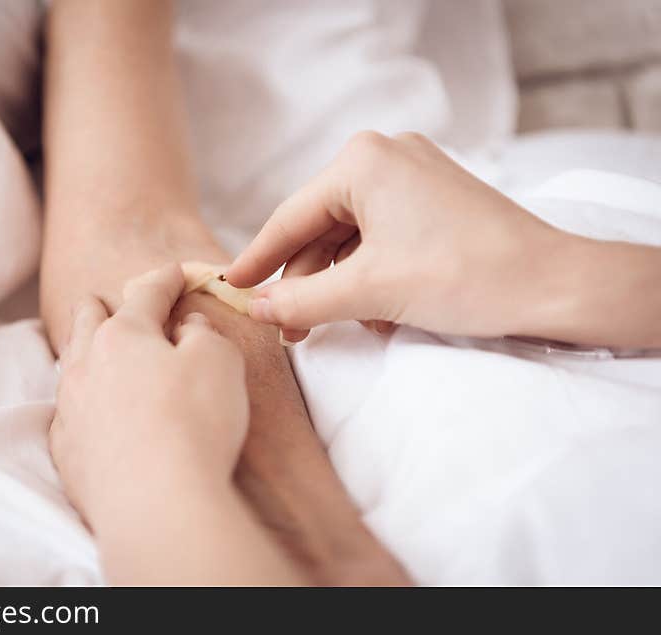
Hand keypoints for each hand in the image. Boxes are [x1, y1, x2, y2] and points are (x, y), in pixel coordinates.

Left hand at [49, 263, 248, 526]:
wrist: (156, 504)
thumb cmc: (194, 424)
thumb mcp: (218, 361)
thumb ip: (202, 333)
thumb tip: (185, 325)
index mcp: (123, 334)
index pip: (146, 294)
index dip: (165, 280)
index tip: (175, 272)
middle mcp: (86, 365)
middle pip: (88, 320)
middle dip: (102, 306)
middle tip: (112, 302)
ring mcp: (70, 409)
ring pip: (70, 364)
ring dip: (85, 350)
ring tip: (94, 348)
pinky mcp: (66, 451)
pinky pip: (67, 412)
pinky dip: (81, 401)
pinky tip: (89, 411)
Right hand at [226, 131, 564, 341]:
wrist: (553, 285)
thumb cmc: (466, 276)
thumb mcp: (370, 291)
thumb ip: (302, 299)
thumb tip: (255, 306)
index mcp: (363, 162)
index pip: (291, 218)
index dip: (257, 258)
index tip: (230, 285)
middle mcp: (386, 157)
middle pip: (320, 229)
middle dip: (306, 282)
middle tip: (289, 328)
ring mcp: (413, 176)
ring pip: (351, 238)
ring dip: (339, 285)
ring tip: (333, 327)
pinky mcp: (433, 199)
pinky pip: (381, 238)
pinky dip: (371, 275)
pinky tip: (378, 313)